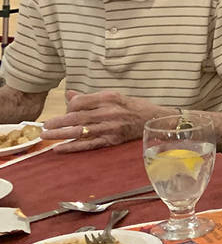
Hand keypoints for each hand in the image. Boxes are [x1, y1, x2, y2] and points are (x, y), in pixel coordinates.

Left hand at [43, 90, 164, 152]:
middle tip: (44, 126)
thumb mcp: (114, 96)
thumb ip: (91, 97)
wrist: (155, 120)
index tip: (66, 110)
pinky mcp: (112, 140)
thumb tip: (70, 95)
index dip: (69, 106)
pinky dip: (74, 147)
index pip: (80, 102)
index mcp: (109, 98)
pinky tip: (60, 148)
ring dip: (60, 134)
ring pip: (80, 131)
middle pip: (77, 117)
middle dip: (58, 122)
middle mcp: (109, 112)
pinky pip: (89, 144)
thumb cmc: (134, 107)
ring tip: (46, 136)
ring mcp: (110, 128)